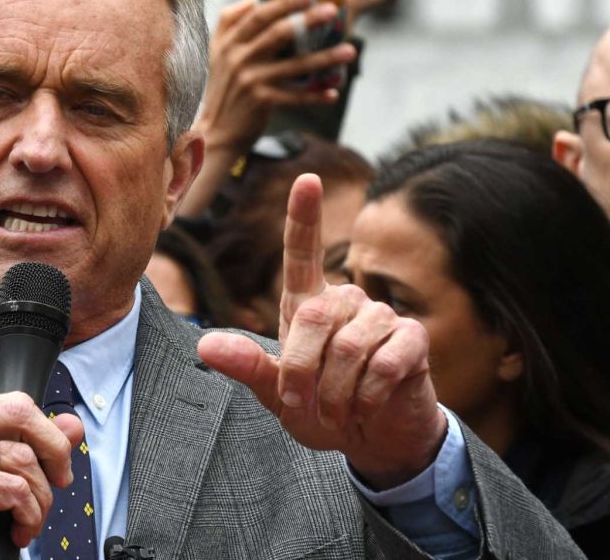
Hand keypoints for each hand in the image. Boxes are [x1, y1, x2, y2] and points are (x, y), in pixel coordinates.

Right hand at [0, 393, 82, 558]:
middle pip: (21, 413)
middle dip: (54, 450)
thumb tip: (72, 424)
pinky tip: (16, 531)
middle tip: (59, 481)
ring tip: (26, 520)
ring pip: (24, 459)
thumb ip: (33, 446)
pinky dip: (28, 516)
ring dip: (40, 499)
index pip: (15, 404)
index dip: (47, 432)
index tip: (56, 463)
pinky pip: (17, 490)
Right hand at [179, 0, 356, 215]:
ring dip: (324, 58)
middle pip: (278, 34)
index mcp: (229, 44)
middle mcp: (238, 60)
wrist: (215, 132)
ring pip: (294, 65)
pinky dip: (315, 95)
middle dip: (307, 21)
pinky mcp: (262, 102)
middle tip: (331, 11)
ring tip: (349, 50)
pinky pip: (296, 96)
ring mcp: (251, 81)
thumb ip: (228, 22)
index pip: (258, 16)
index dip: (283, 3)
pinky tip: (332, 93)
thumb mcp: (215, 53)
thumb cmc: (222, 90)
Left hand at [198, 174, 445, 488]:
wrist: (372, 439)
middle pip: (312, 316)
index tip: (306, 177)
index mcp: (307, 304)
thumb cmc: (322, 409)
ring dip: (336, 391)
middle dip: (301, 370)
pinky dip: (367, 396)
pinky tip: (368, 405)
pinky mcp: (412, 339)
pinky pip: (383, 364)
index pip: (304, 252)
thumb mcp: (276, 393)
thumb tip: (204, 346)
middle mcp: (345, 300)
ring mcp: (381, 316)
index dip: (304, 216)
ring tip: (339, 408)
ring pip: (348, 346)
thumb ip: (247, 367)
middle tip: (303, 403)